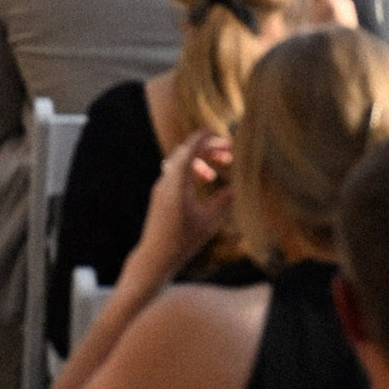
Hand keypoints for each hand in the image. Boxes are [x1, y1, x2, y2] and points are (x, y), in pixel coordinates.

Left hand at [130, 128, 235, 281]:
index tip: (215, 131)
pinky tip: (205, 178)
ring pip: (180, 163)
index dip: (201, 139)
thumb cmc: (182, 242)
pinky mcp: (160, 194)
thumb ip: (222, 204)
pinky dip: (190, 169)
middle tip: (228, 151)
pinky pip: (175, 172)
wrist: (154, 257)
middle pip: (185, 154)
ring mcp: (161, 187)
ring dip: (199, 160)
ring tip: (216, 171)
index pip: (188, 152)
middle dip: (207, 149)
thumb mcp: (208, 224)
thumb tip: (234, 189)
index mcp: (177, 185)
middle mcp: (166, 182)